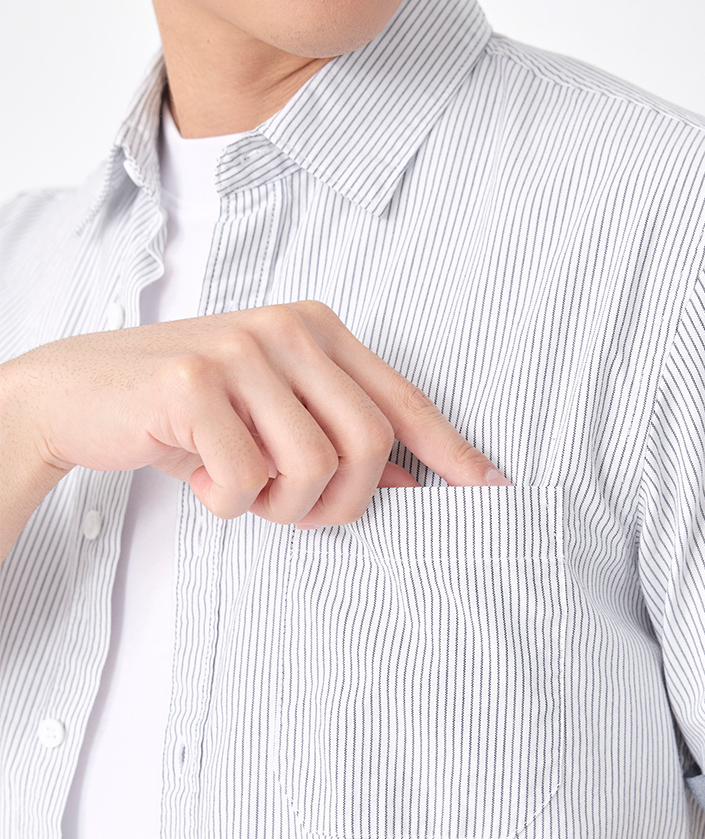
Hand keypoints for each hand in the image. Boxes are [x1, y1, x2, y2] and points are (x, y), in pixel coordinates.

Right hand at [3, 300, 507, 527]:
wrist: (80, 394)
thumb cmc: (190, 413)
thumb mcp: (274, 415)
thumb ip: (341, 436)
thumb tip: (417, 484)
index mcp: (319, 329)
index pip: (404, 401)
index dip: (451, 452)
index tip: (491, 489)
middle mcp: (290, 328)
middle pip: (370, 445)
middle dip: (341, 502)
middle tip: (293, 510)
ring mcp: (241, 350)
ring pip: (314, 468)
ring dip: (279, 506)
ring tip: (240, 488)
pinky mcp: (193, 382)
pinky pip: (247, 481)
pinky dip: (225, 502)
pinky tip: (196, 474)